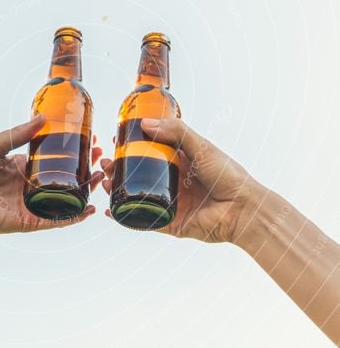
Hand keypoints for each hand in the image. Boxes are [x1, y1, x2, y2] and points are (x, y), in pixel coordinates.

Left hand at [0, 115, 103, 236]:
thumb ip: (18, 133)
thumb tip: (43, 118)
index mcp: (22, 167)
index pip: (53, 157)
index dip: (71, 149)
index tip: (89, 138)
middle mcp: (30, 186)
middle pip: (64, 177)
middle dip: (84, 166)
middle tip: (100, 154)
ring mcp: (33, 204)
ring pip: (66, 197)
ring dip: (85, 188)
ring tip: (100, 175)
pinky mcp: (32, 221)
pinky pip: (58, 219)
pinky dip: (75, 216)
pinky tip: (90, 207)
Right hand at [101, 117, 261, 243]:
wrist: (242, 209)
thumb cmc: (228, 175)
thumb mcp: (202, 146)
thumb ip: (176, 133)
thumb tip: (145, 123)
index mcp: (181, 163)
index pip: (151, 152)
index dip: (133, 146)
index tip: (116, 140)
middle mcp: (174, 183)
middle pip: (140, 175)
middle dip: (119, 169)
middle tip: (105, 162)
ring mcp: (171, 204)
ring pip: (138, 197)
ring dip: (118, 190)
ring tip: (105, 181)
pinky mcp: (171, 224)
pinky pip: (144, 222)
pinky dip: (126, 217)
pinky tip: (110, 210)